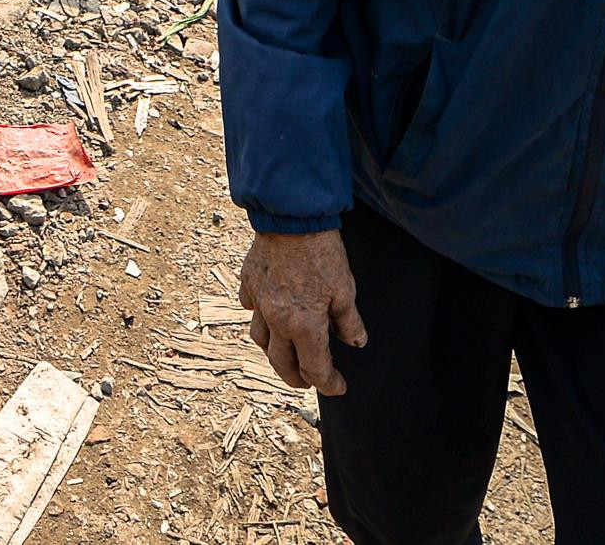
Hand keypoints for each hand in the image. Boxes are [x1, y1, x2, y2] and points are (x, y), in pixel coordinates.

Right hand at [238, 229, 365, 394]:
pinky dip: (258, 317)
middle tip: (308, 382)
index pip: (315, 368)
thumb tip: (356, 342)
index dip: (329, 383)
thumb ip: (349, 321)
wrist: (291, 218)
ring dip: (274, 352)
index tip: (339, 386)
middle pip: (282, 363)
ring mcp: (259, 302)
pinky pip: (250, 308)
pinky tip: (266, 314)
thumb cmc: (322, 252)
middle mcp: (277, 320)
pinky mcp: (249, 282)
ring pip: (260, 340)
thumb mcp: (345, 289)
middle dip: (297, 379)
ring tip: (285, 354)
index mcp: (304, 326)